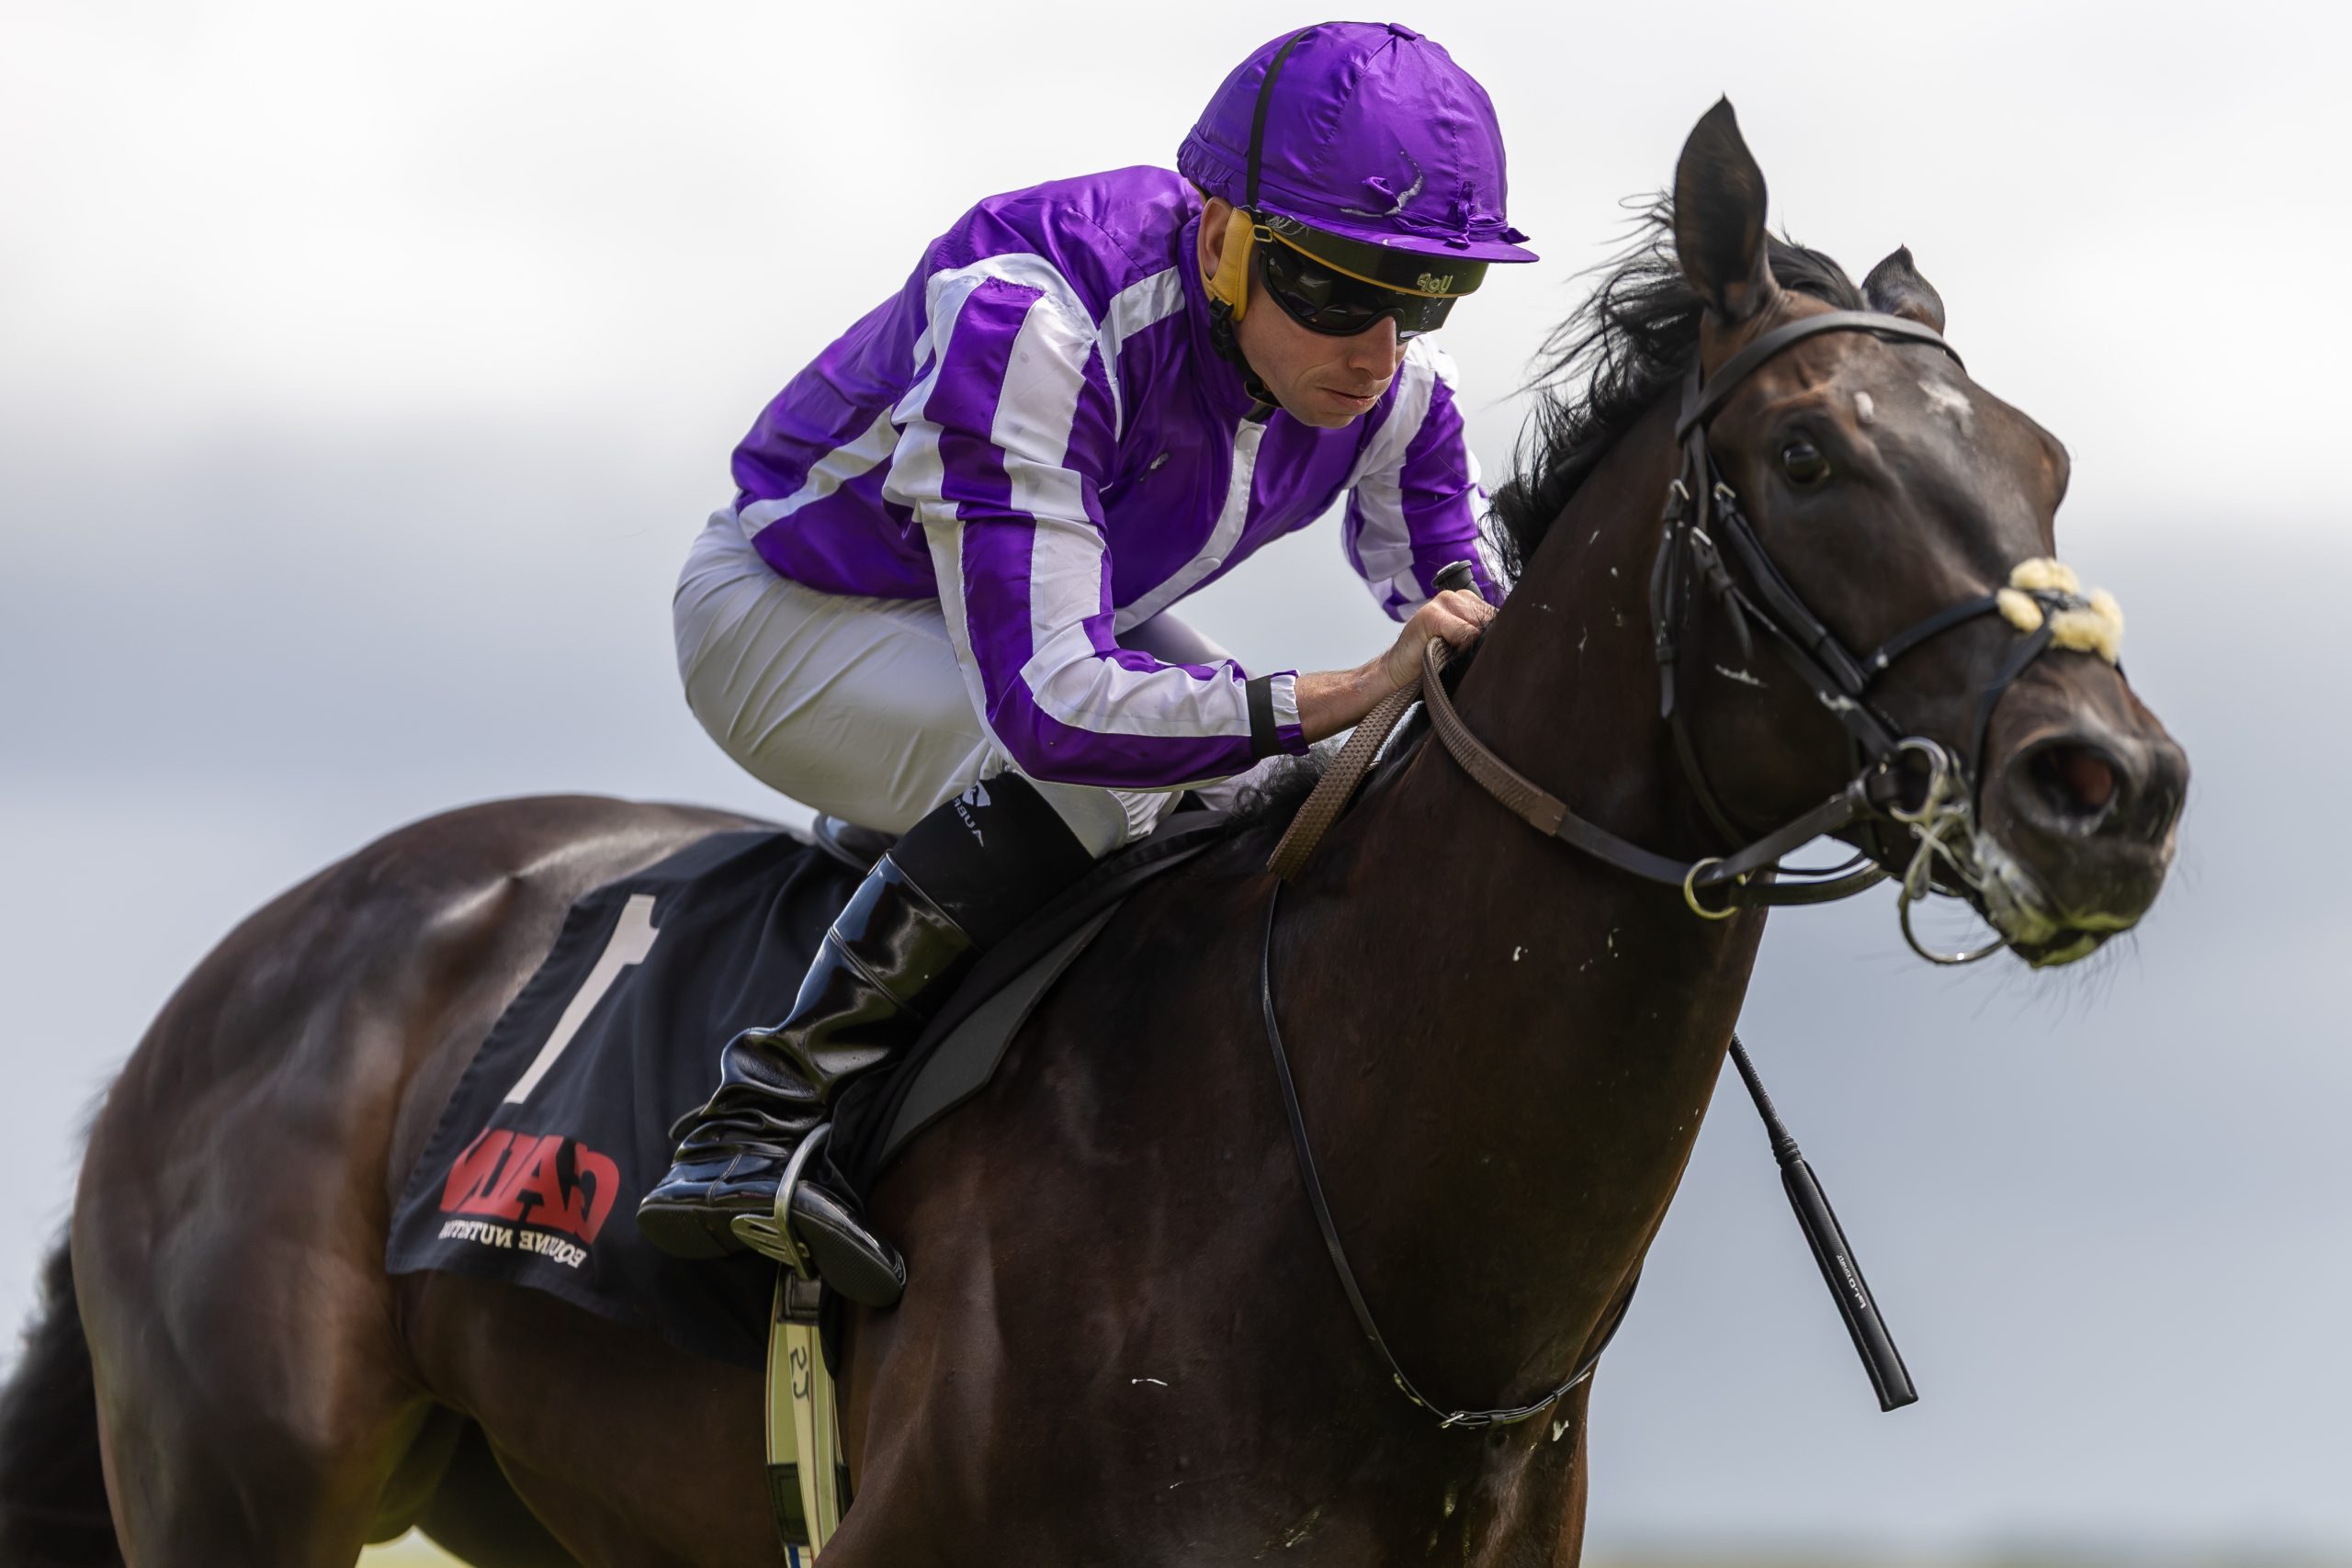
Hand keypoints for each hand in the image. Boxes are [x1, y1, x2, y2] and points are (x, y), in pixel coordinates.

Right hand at [1379, 587, 1495, 691]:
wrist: (1399, 667)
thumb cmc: (1433, 658)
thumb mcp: (1463, 644)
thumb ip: (1482, 635)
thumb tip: (1511, 640)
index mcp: (1468, 600)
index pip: (1499, 614)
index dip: (1498, 634)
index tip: (1488, 650)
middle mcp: (1457, 596)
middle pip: (1492, 618)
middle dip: (1487, 640)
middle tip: (1468, 655)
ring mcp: (1442, 602)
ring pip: (1479, 624)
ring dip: (1473, 644)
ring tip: (1455, 653)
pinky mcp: (1431, 614)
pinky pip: (1465, 632)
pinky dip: (1461, 646)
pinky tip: (1447, 652)